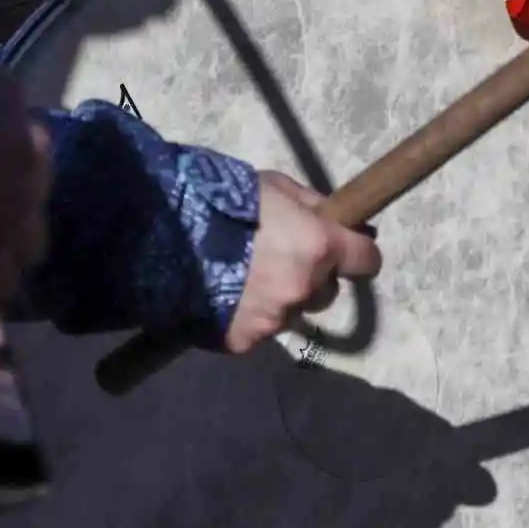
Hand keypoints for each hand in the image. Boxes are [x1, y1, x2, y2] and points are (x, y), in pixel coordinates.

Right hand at [223, 171, 381, 353]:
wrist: (161, 236)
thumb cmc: (220, 200)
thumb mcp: (273, 186)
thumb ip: (310, 206)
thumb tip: (336, 218)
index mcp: (318, 247)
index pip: (367, 261)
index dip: (358, 255)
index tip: (348, 252)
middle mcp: (304, 289)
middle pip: (326, 292)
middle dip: (310, 279)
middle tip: (277, 261)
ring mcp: (274, 320)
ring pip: (290, 313)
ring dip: (278, 300)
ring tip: (241, 280)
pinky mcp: (244, 341)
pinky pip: (256, 330)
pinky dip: (244, 317)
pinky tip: (219, 298)